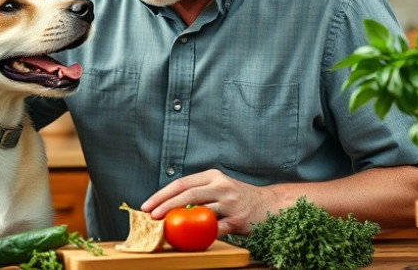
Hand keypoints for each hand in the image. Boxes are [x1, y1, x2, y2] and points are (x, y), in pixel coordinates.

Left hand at [140, 169, 277, 235]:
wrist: (270, 205)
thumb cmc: (237, 198)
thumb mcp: (219, 187)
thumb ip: (198, 192)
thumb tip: (165, 204)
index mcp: (212, 176)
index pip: (181, 183)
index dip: (162, 194)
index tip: (147, 205)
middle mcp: (221, 186)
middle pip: (188, 194)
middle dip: (165, 205)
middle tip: (151, 216)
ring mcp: (231, 202)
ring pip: (200, 211)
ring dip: (181, 221)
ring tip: (166, 228)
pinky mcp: (238, 220)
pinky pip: (215, 229)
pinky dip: (201, 235)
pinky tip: (190, 240)